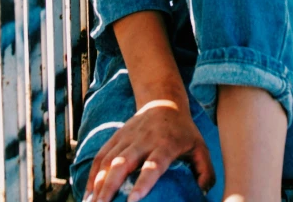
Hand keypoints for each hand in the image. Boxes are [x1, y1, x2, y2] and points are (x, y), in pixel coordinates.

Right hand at [85, 98, 215, 201]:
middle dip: (110, 186)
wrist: (163, 101)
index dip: (143, 182)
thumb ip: (205, 171)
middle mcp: (142, 140)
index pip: (153, 164)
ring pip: (108, 160)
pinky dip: (92, 175)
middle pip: (123, 163)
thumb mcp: (199, 147)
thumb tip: (203, 193)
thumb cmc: (183, 131)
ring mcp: (126, 137)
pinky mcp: (116, 136)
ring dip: (98, 183)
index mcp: (165, 144)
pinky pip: (101, 156)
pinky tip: (87, 193)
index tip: (132, 200)